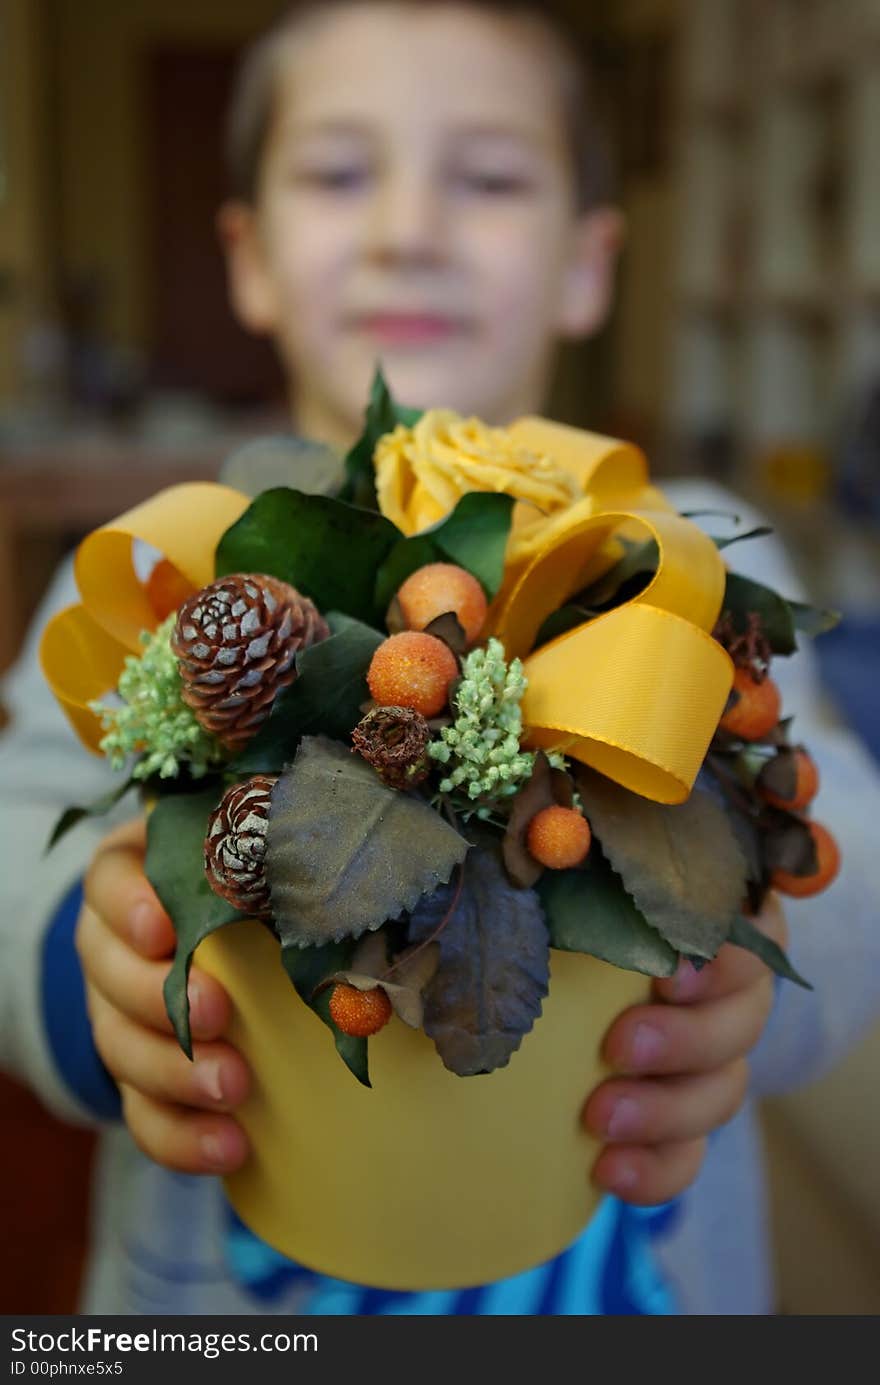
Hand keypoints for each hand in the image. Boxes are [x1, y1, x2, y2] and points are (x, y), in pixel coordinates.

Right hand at [76, 819, 250, 1174]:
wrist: (250, 950)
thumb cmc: (260, 885)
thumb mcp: (261, 856)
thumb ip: (278, 855)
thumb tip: (344, 868)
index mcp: (134, 880)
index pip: (109, 882)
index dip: (128, 906)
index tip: (165, 929)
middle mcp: (113, 948)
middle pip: (109, 973)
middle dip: (159, 1000)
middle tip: (219, 1013)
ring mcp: (120, 1019)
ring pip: (121, 1051)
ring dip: (175, 1075)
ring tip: (234, 1087)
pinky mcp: (143, 1080)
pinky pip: (146, 1117)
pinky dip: (183, 1138)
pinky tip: (230, 1147)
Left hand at [582, 895, 785, 1204]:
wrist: (553, 973)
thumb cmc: (574, 906)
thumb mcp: (581, 883)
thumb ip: (579, 873)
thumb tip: (536, 853)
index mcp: (717, 922)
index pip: (751, 936)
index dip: (721, 962)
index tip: (670, 974)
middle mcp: (728, 993)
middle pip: (742, 1023)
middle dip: (684, 1040)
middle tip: (621, 1046)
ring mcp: (711, 1061)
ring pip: (721, 1092)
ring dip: (663, 1110)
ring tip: (599, 1117)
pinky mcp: (682, 1122)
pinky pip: (688, 1156)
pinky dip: (653, 1169)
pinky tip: (606, 1170)